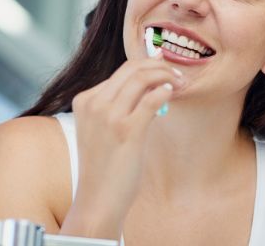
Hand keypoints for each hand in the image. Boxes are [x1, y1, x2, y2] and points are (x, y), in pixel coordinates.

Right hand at [62, 54, 184, 237]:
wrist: (97, 199)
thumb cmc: (104, 167)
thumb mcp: (102, 129)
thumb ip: (120, 107)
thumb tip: (153, 86)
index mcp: (85, 100)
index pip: (120, 70)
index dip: (148, 66)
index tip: (165, 70)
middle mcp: (94, 103)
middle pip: (132, 68)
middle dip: (160, 65)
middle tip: (178, 75)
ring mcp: (108, 116)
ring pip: (142, 77)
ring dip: (166, 75)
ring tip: (180, 83)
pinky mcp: (126, 130)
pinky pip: (151, 99)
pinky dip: (165, 91)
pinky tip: (171, 94)